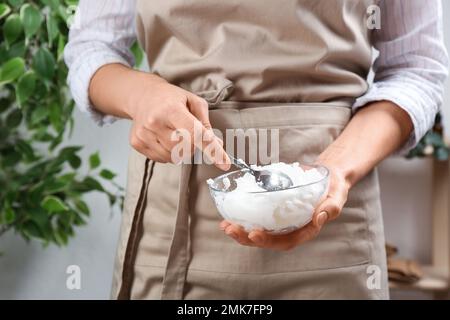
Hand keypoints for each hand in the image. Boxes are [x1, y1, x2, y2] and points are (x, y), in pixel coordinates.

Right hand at [125, 73, 229, 169]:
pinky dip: (168, 152)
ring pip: (175, 156)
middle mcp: (155, 122)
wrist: (142, 96)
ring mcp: (144, 134)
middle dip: (193, 143)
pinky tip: (163, 137)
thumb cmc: (171, 98)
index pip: (196, 134)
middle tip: (186, 129)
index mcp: (171, 109)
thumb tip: (216, 144)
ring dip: (180, 149)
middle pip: (186, 148)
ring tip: (172, 131)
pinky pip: (162, 159)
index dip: (212, 150)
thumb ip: (206, 124)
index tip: (224, 163)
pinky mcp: (137, 143)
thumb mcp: (193, 102)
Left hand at [220, 163, 350, 250]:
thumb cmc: (333, 188)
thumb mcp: (337, 196)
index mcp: (305, 230)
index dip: (268, 241)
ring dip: (240, 230)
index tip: (253, 234)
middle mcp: (291, 228)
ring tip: (225, 225)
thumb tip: (319, 217)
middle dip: (246, 238)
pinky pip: (257, 216)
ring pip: (259, 230)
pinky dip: (243, 216)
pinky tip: (230, 213)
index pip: (285, 241)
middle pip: (267, 240)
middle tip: (230, 229)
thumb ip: (330, 207)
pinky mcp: (274, 210)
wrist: (328, 177)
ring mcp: (281, 220)